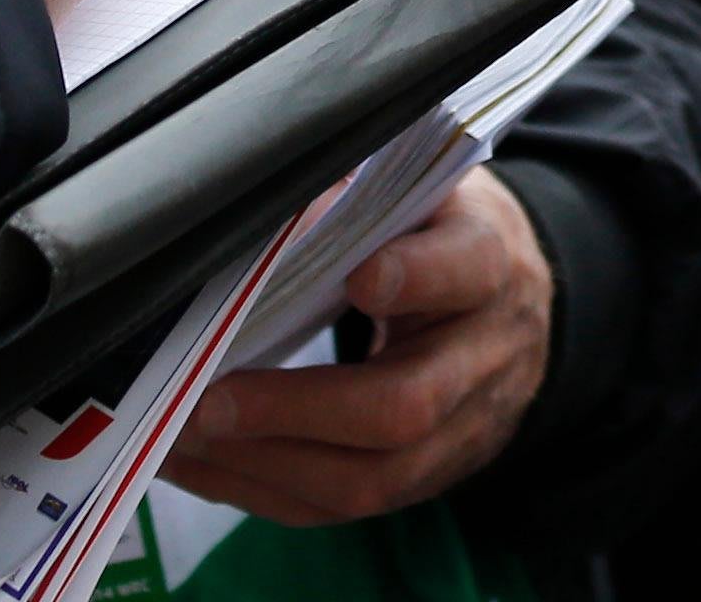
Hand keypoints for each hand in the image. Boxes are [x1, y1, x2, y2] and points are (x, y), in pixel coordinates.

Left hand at [164, 170, 553, 523]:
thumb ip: (357, 193)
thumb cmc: (443, 239)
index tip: (353, 276)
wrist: (516, 316)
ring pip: (372, 479)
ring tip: (184, 438)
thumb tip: (268, 208)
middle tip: (211, 401)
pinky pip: (341, 507)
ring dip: (265, 464)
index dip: (414, 277)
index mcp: (490, 262)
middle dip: (298, 410)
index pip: (466, 270)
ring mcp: (461, 431)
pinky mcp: (424, 480)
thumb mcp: (422, 194)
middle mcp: (485, 356)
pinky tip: (200, 464)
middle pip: (407, 405)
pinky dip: (260, 489)